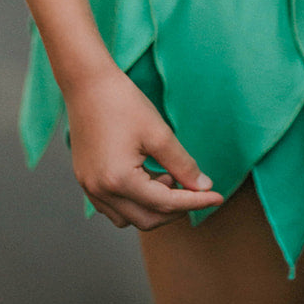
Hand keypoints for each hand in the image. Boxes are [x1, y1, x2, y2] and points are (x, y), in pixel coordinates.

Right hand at [64, 64, 223, 229]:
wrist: (87, 83)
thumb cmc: (123, 102)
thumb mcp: (159, 133)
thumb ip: (183, 164)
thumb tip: (204, 187)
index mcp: (119, 180)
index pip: (166, 203)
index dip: (195, 202)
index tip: (217, 197)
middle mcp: (100, 190)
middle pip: (147, 220)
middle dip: (174, 209)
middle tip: (191, 187)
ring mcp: (89, 187)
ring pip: (129, 218)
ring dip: (153, 207)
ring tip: (165, 177)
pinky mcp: (85, 180)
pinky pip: (113, 206)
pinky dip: (135, 201)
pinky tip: (147, 177)